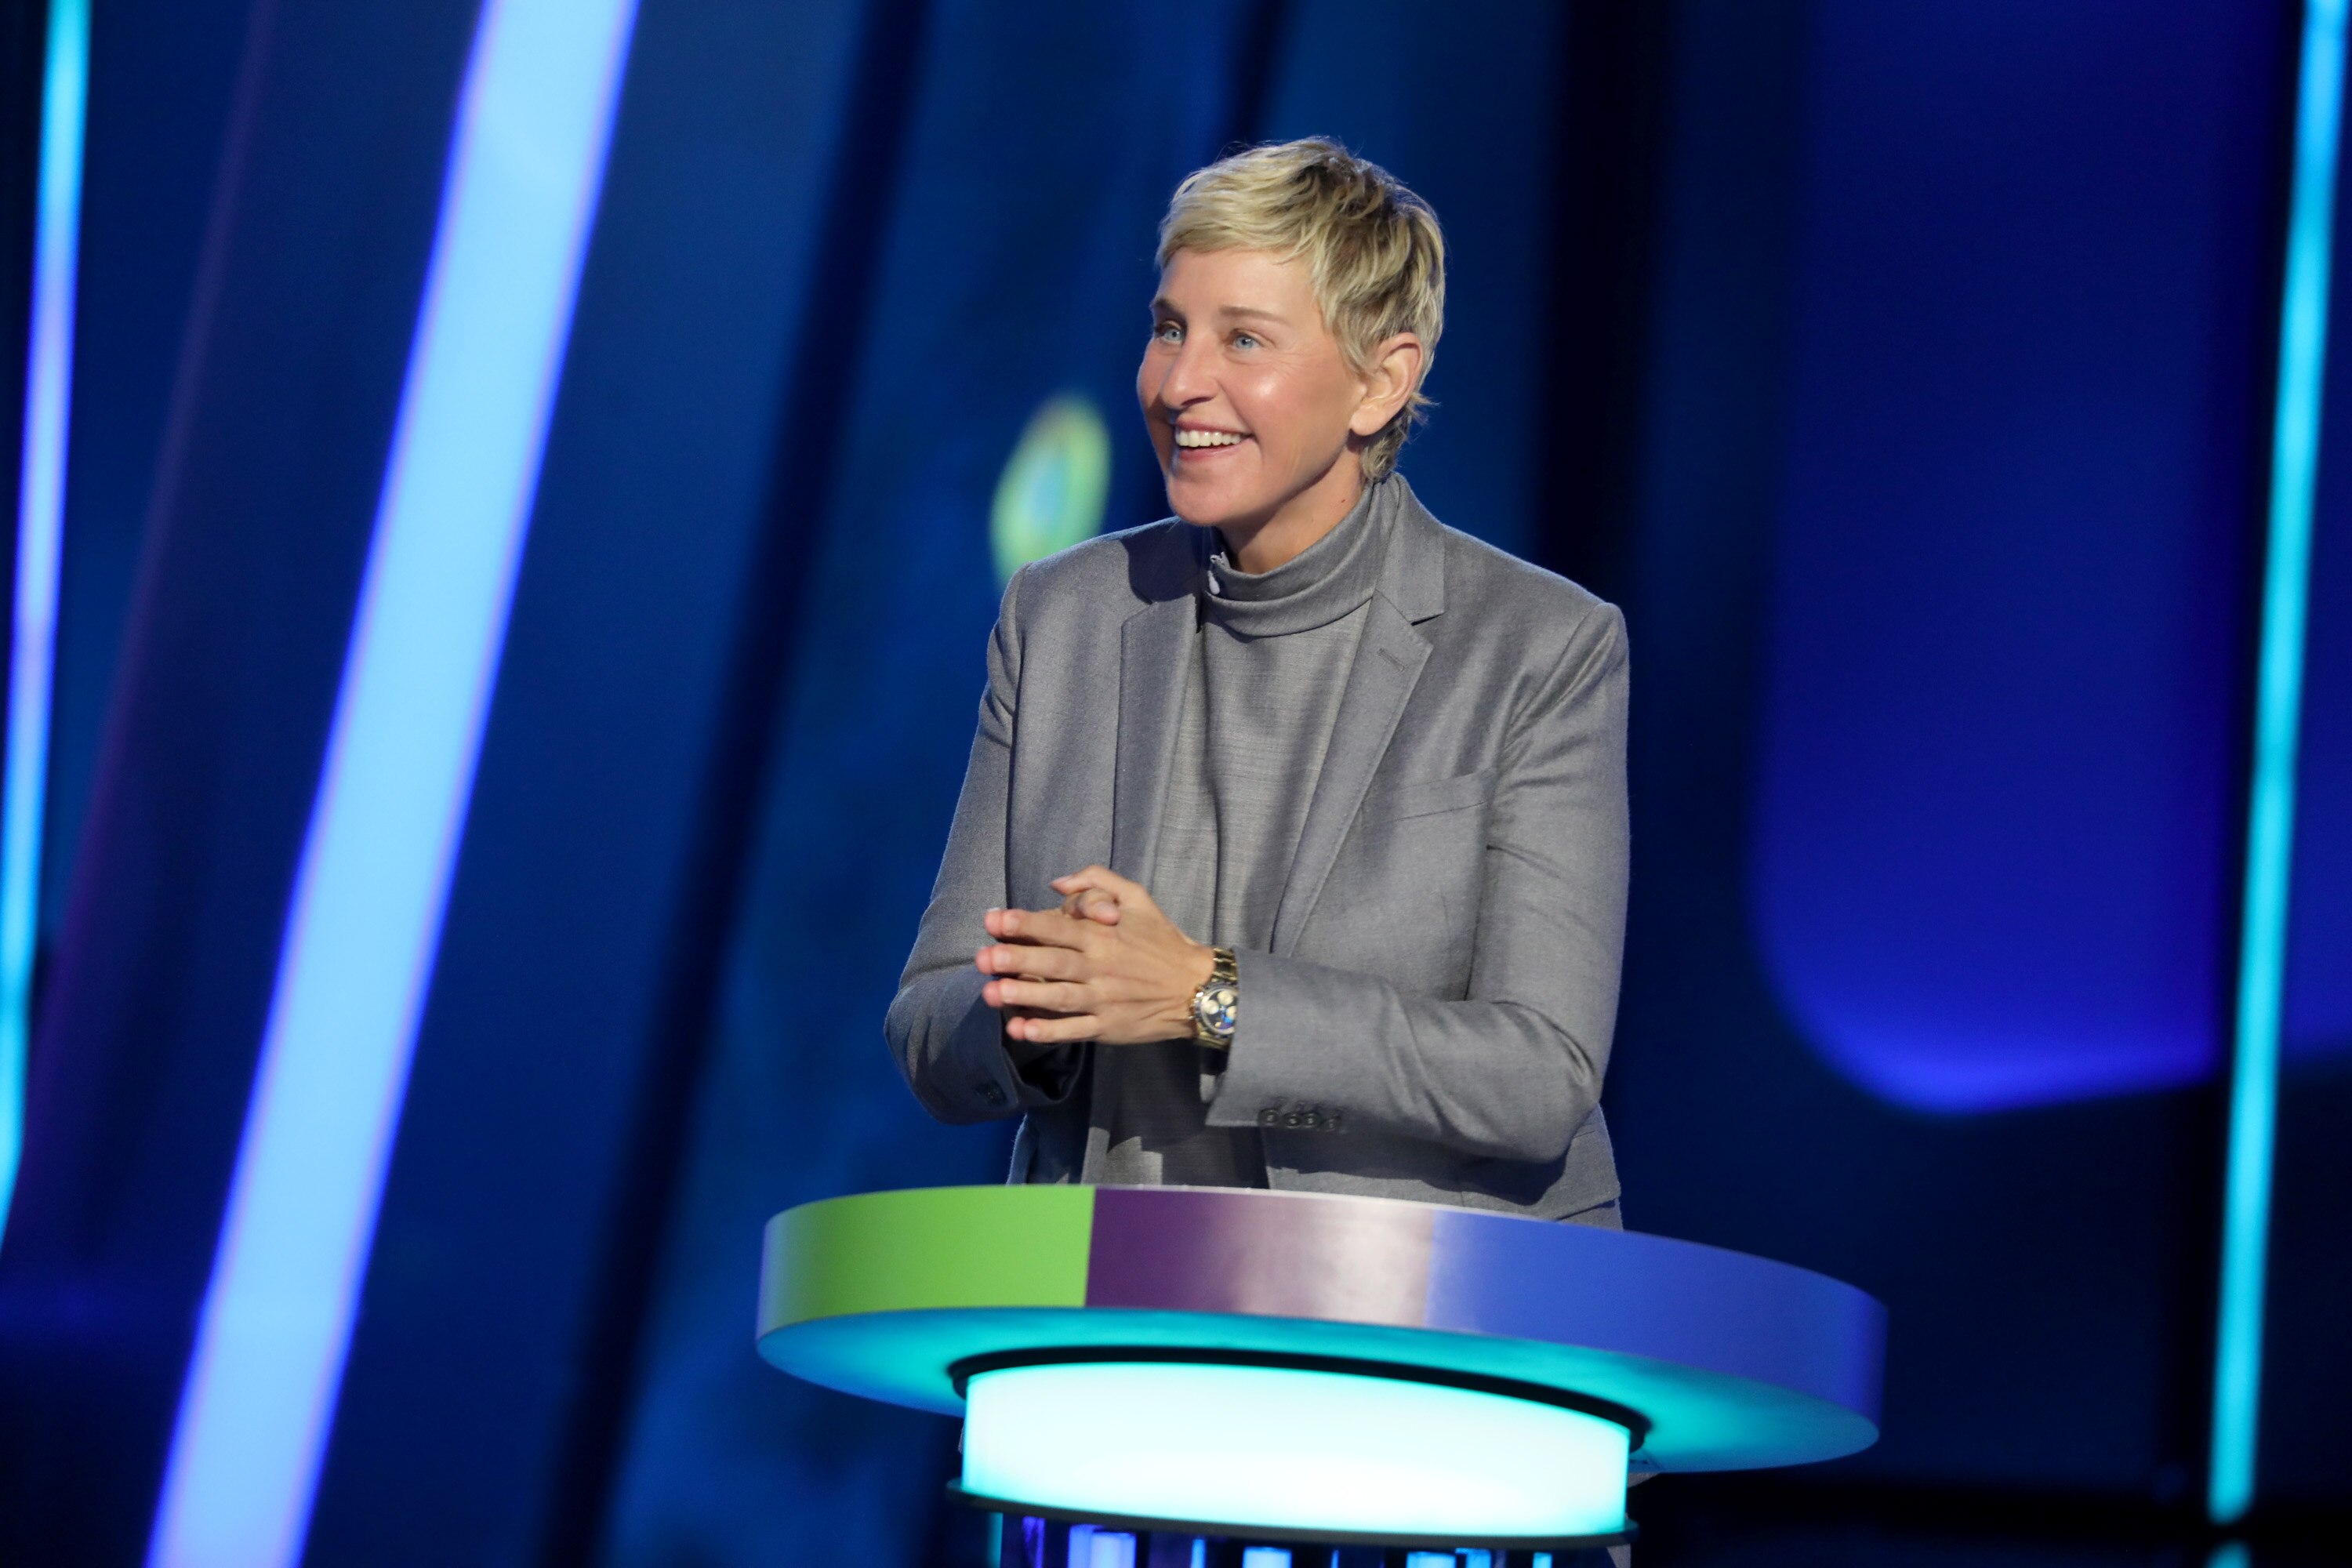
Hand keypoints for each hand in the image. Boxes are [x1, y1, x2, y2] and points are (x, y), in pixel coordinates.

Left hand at [976, 865, 1215, 1045]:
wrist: (1196, 987)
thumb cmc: (1161, 940)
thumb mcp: (1137, 897)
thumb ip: (1097, 882)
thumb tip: (1056, 883)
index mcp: (1103, 934)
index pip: (1058, 926)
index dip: (1024, 923)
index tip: (994, 921)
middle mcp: (1099, 966)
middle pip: (1052, 962)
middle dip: (1015, 960)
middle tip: (981, 959)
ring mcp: (1102, 999)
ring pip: (1057, 998)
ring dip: (1023, 996)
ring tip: (991, 994)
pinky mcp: (1107, 1027)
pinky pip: (1073, 1030)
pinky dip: (1047, 1032)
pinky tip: (1021, 1030)